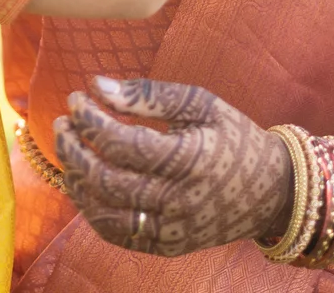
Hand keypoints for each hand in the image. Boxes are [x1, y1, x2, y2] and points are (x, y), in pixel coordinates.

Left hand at [53, 76, 291, 257]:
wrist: (271, 191)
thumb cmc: (232, 136)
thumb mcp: (200, 103)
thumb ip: (149, 95)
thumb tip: (98, 86)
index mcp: (190, 160)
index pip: (123, 144)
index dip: (91, 120)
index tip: (77, 98)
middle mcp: (178, 201)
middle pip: (106, 180)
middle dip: (74, 149)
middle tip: (62, 123)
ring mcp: (171, 230)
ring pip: (104, 211)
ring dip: (75, 179)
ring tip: (68, 149)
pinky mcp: (167, 246)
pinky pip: (117, 233)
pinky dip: (91, 209)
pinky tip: (82, 183)